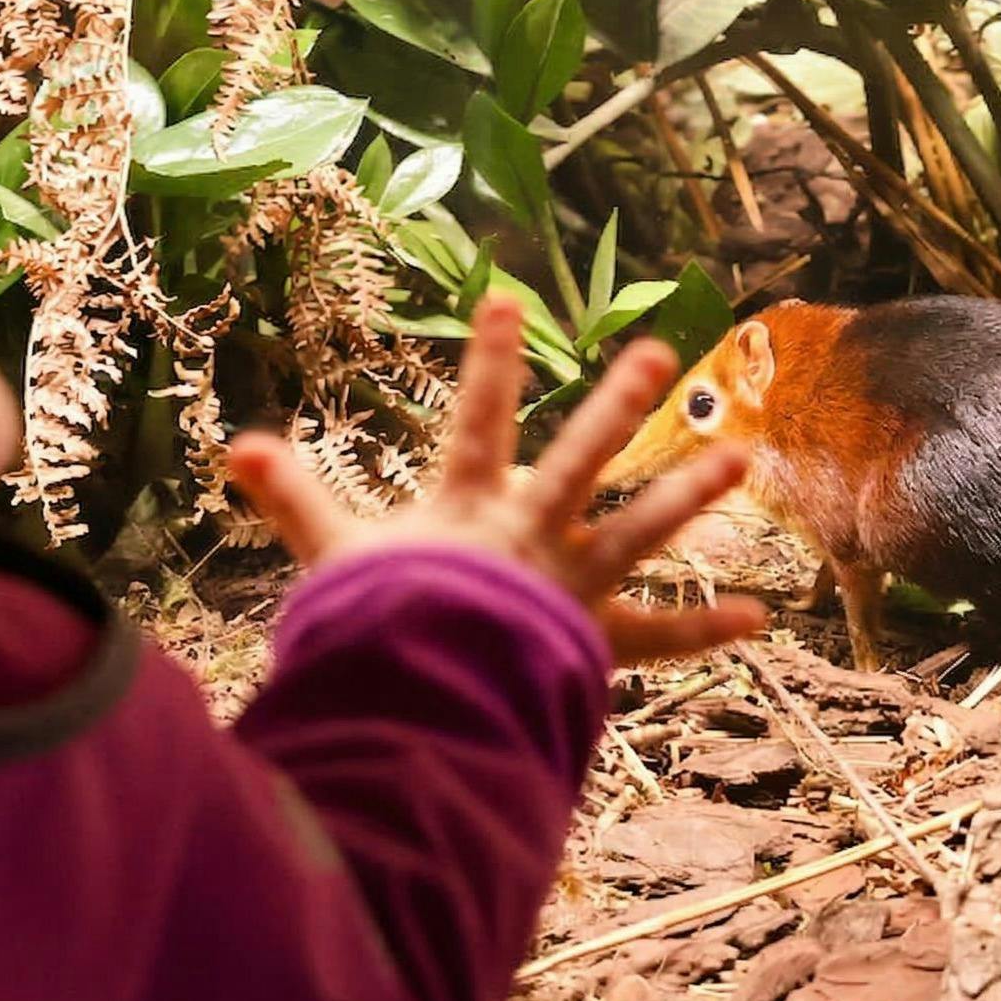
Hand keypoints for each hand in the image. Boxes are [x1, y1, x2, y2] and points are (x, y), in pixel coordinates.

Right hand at [229, 297, 765, 663]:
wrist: (419, 703)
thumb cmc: (374, 630)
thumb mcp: (331, 560)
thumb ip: (292, 500)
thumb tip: (239, 444)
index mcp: (466, 510)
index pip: (476, 420)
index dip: (488, 359)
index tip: (506, 298)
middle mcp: (528, 535)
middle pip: (577, 458)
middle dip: (616, 404)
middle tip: (657, 354)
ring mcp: (567, 585)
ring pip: (636, 530)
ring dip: (686, 494)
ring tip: (738, 459)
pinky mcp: (591, 641)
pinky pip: (656, 638)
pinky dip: (705, 630)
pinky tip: (760, 616)